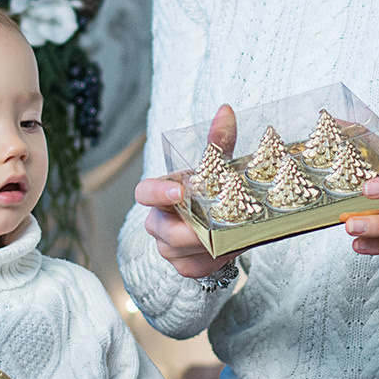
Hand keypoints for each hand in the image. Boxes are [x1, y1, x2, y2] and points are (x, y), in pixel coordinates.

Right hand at [133, 103, 236, 280]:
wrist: (217, 228)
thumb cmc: (209, 193)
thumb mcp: (215, 167)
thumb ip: (218, 141)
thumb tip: (226, 111)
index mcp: (160, 194)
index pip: (145, 192)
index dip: (159, 193)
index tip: (181, 191)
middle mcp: (158, 222)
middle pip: (170, 231)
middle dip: (198, 228)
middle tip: (224, 223)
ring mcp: (167, 248)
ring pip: (186, 251)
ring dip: (211, 244)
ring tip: (233, 233)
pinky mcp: (181, 267)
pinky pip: (198, 267)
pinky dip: (216, 259)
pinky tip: (229, 247)